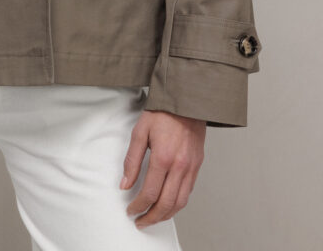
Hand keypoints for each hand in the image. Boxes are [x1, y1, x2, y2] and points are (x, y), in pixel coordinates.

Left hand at [120, 109, 204, 228]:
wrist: (186, 101)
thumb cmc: (162, 113)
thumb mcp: (140, 132)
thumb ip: (132, 160)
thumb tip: (125, 183)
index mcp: (163, 157)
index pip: (150, 192)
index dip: (138, 205)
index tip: (131, 210)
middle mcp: (180, 166)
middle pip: (166, 204)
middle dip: (151, 217)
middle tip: (140, 221)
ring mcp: (191, 167)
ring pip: (180, 202)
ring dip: (166, 215)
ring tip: (153, 218)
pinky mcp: (197, 165)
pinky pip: (188, 191)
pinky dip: (178, 203)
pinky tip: (168, 204)